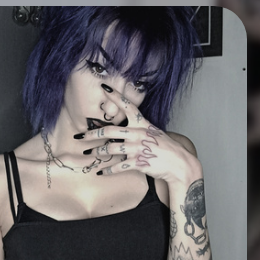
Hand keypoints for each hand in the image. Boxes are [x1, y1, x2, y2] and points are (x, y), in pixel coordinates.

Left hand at [81, 98, 201, 185]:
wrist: (180, 163)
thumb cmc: (167, 148)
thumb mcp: (155, 134)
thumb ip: (139, 130)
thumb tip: (123, 131)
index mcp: (143, 124)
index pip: (129, 106)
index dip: (116, 96)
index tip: (104, 87)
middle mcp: (139, 134)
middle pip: (110, 131)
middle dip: (91, 134)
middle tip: (79, 136)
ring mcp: (139, 148)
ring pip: (111, 149)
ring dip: (97, 152)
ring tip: (88, 153)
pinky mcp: (139, 162)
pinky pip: (118, 166)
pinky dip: (108, 170)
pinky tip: (101, 171)